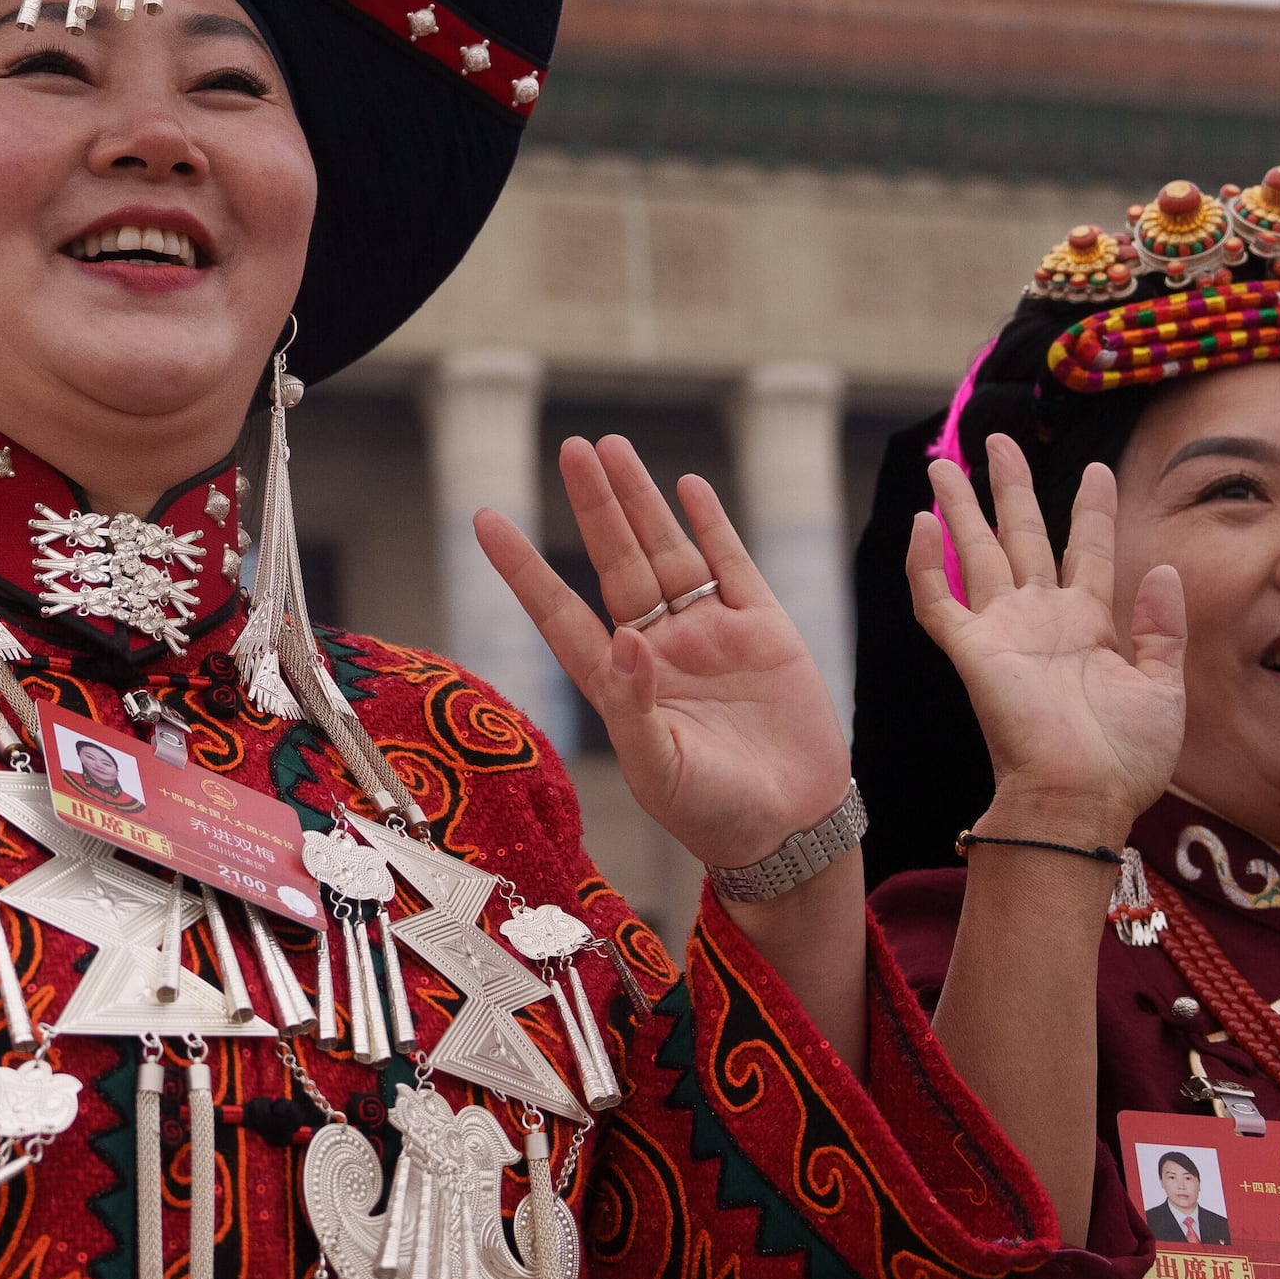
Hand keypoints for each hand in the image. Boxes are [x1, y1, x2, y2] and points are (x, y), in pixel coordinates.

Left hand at [475, 436, 853, 871]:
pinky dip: (712, 525)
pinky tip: (689, 487)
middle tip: (570, 448)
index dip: (524, 569)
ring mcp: (710, 635)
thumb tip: (625, 638)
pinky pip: (731, 565)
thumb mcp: (663, 772)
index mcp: (620, 686)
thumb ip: (635, 708)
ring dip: (641, 502)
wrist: (795, 830)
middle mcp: (658, 649)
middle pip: (616, 563)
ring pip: (667, 552)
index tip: (485, 519)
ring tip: (613, 449)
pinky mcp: (763, 630)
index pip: (560, 614)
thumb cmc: (717, 816)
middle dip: (594, 507)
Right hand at [907, 436, 1187, 843]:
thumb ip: (1162, 629)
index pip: (1086, 551)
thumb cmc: (1125, 759)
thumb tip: (1165, 571)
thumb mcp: (1164, 689)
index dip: (1091, 510)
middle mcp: (1041, 620)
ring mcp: (1003, 633)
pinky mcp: (971, 652)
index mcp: (1088, 628)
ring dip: (959, 507)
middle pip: (1021, 536)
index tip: (1096, 469)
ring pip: (975, 553)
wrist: (1082, 799)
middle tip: (997, 439)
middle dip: (1009, 487)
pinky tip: (921, 523)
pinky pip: (937, 601)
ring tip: (943, 461)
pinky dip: (925, 564)